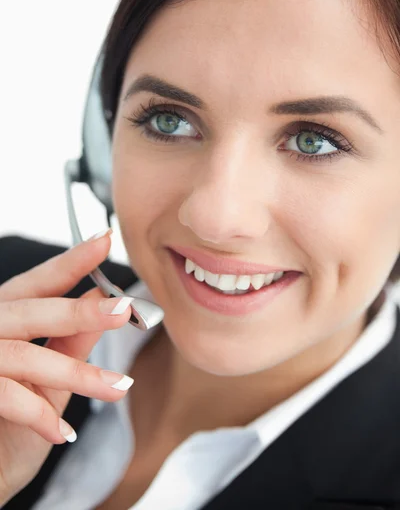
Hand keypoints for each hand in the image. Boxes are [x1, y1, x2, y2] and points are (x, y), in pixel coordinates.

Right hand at [0, 231, 133, 505]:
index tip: (105, 240)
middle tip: (124, 311)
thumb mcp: (47, 380)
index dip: (71, 262)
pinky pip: (5, 395)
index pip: (38, 283)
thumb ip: (69, 340)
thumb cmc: (7, 429)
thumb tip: (102, 297)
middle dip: (79, 312)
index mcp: (3, 318)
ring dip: (78, 373)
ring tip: (119, 387)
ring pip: (25, 356)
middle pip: (31, 311)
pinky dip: (38, 415)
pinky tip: (64, 433)